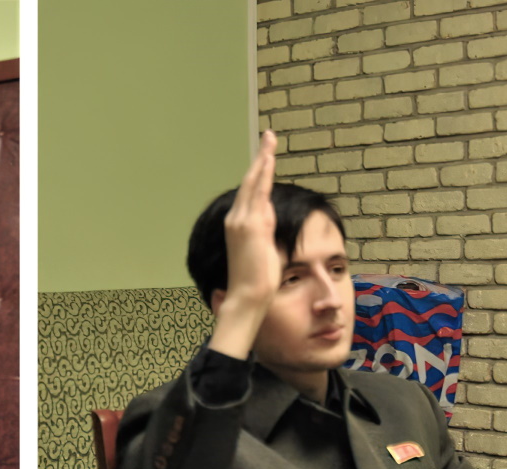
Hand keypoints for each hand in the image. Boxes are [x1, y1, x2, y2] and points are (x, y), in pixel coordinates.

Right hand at [210, 130, 280, 357]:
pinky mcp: (251, 225)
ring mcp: (242, 221)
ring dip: (263, 159)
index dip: (258, 172)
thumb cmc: (256, 282)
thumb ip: (265, 233)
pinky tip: (268, 159)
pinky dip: (263, 175)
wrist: (247, 296)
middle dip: (261, 157)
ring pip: (253, 183)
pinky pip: (258, 193)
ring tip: (270, 139)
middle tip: (269, 135)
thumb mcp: (263, 251)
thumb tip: (270, 225)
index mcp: (239, 226)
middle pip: (250, 181)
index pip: (251, 193)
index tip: (266, 156)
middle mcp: (236, 219)